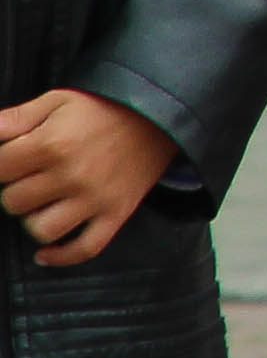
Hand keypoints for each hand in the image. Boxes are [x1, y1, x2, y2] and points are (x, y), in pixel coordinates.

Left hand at [0, 89, 177, 268]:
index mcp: (52, 144)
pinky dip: (61, 256)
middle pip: (14, 202)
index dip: (3, 163)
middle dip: (16, 189)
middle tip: (31, 176)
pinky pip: (84, 248)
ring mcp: (95, 199)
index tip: (15, 157)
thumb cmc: (102, 108)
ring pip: (41, 230)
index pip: (0, 169)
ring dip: (33, 219)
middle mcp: (71, 176)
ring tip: (42, 204)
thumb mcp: (57, 100)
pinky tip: (45, 254)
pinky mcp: (116, 214)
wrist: (160, 116)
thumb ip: (15, 118)